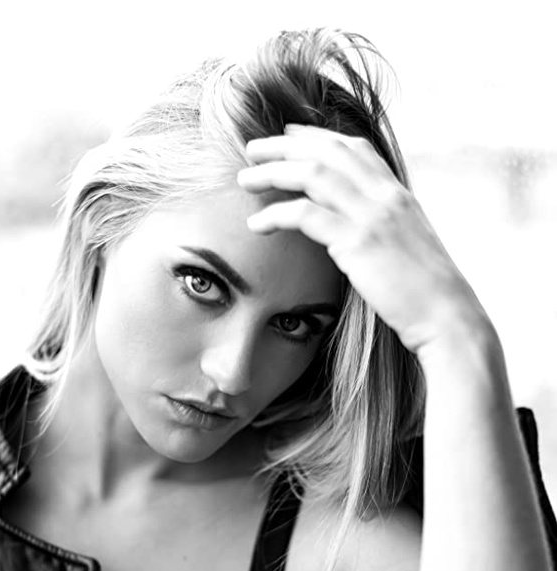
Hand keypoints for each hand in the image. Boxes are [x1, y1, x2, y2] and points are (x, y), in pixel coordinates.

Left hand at [237, 125, 490, 354]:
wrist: (446, 314)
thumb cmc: (424, 291)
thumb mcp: (406, 244)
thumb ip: (382, 225)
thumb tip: (356, 227)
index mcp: (397, 192)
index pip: (353, 147)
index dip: (316, 136)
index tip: (288, 134)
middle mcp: (385, 195)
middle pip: (327, 152)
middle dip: (285, 146)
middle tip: (252, 149)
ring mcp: (372, 215)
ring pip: (313, 175)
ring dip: (273, 173)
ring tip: (244, 179)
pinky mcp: (358, 242)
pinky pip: (305, 215)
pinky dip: (276, 215)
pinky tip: (256, 224)